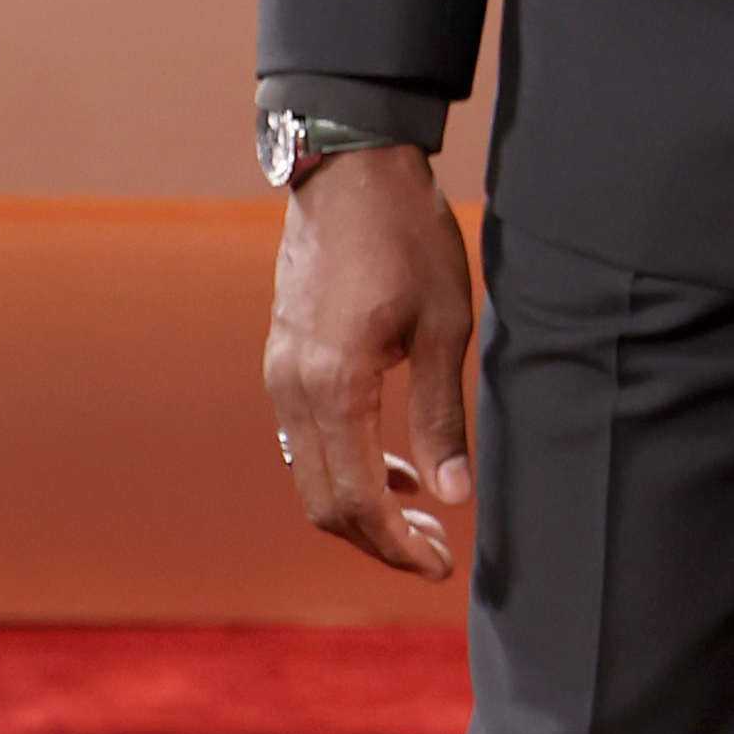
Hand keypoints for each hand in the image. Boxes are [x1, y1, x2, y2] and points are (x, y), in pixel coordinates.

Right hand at [263, 147, 473, 579]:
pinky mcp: (283, 360)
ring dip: (361, 508)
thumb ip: (442, 416)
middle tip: (438, 550)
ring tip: (424, 514)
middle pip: (323, 503)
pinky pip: (303, 440)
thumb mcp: (444, 326)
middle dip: (379, 540)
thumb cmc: (407, 238)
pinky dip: (344, 469)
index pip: (356, 501)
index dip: (396, 546)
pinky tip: (392, 466)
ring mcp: (279, 374)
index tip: (442, 565)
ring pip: (309, 476)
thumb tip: (455, 494)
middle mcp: (292, 388)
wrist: (350, 169)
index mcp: (334, 385)